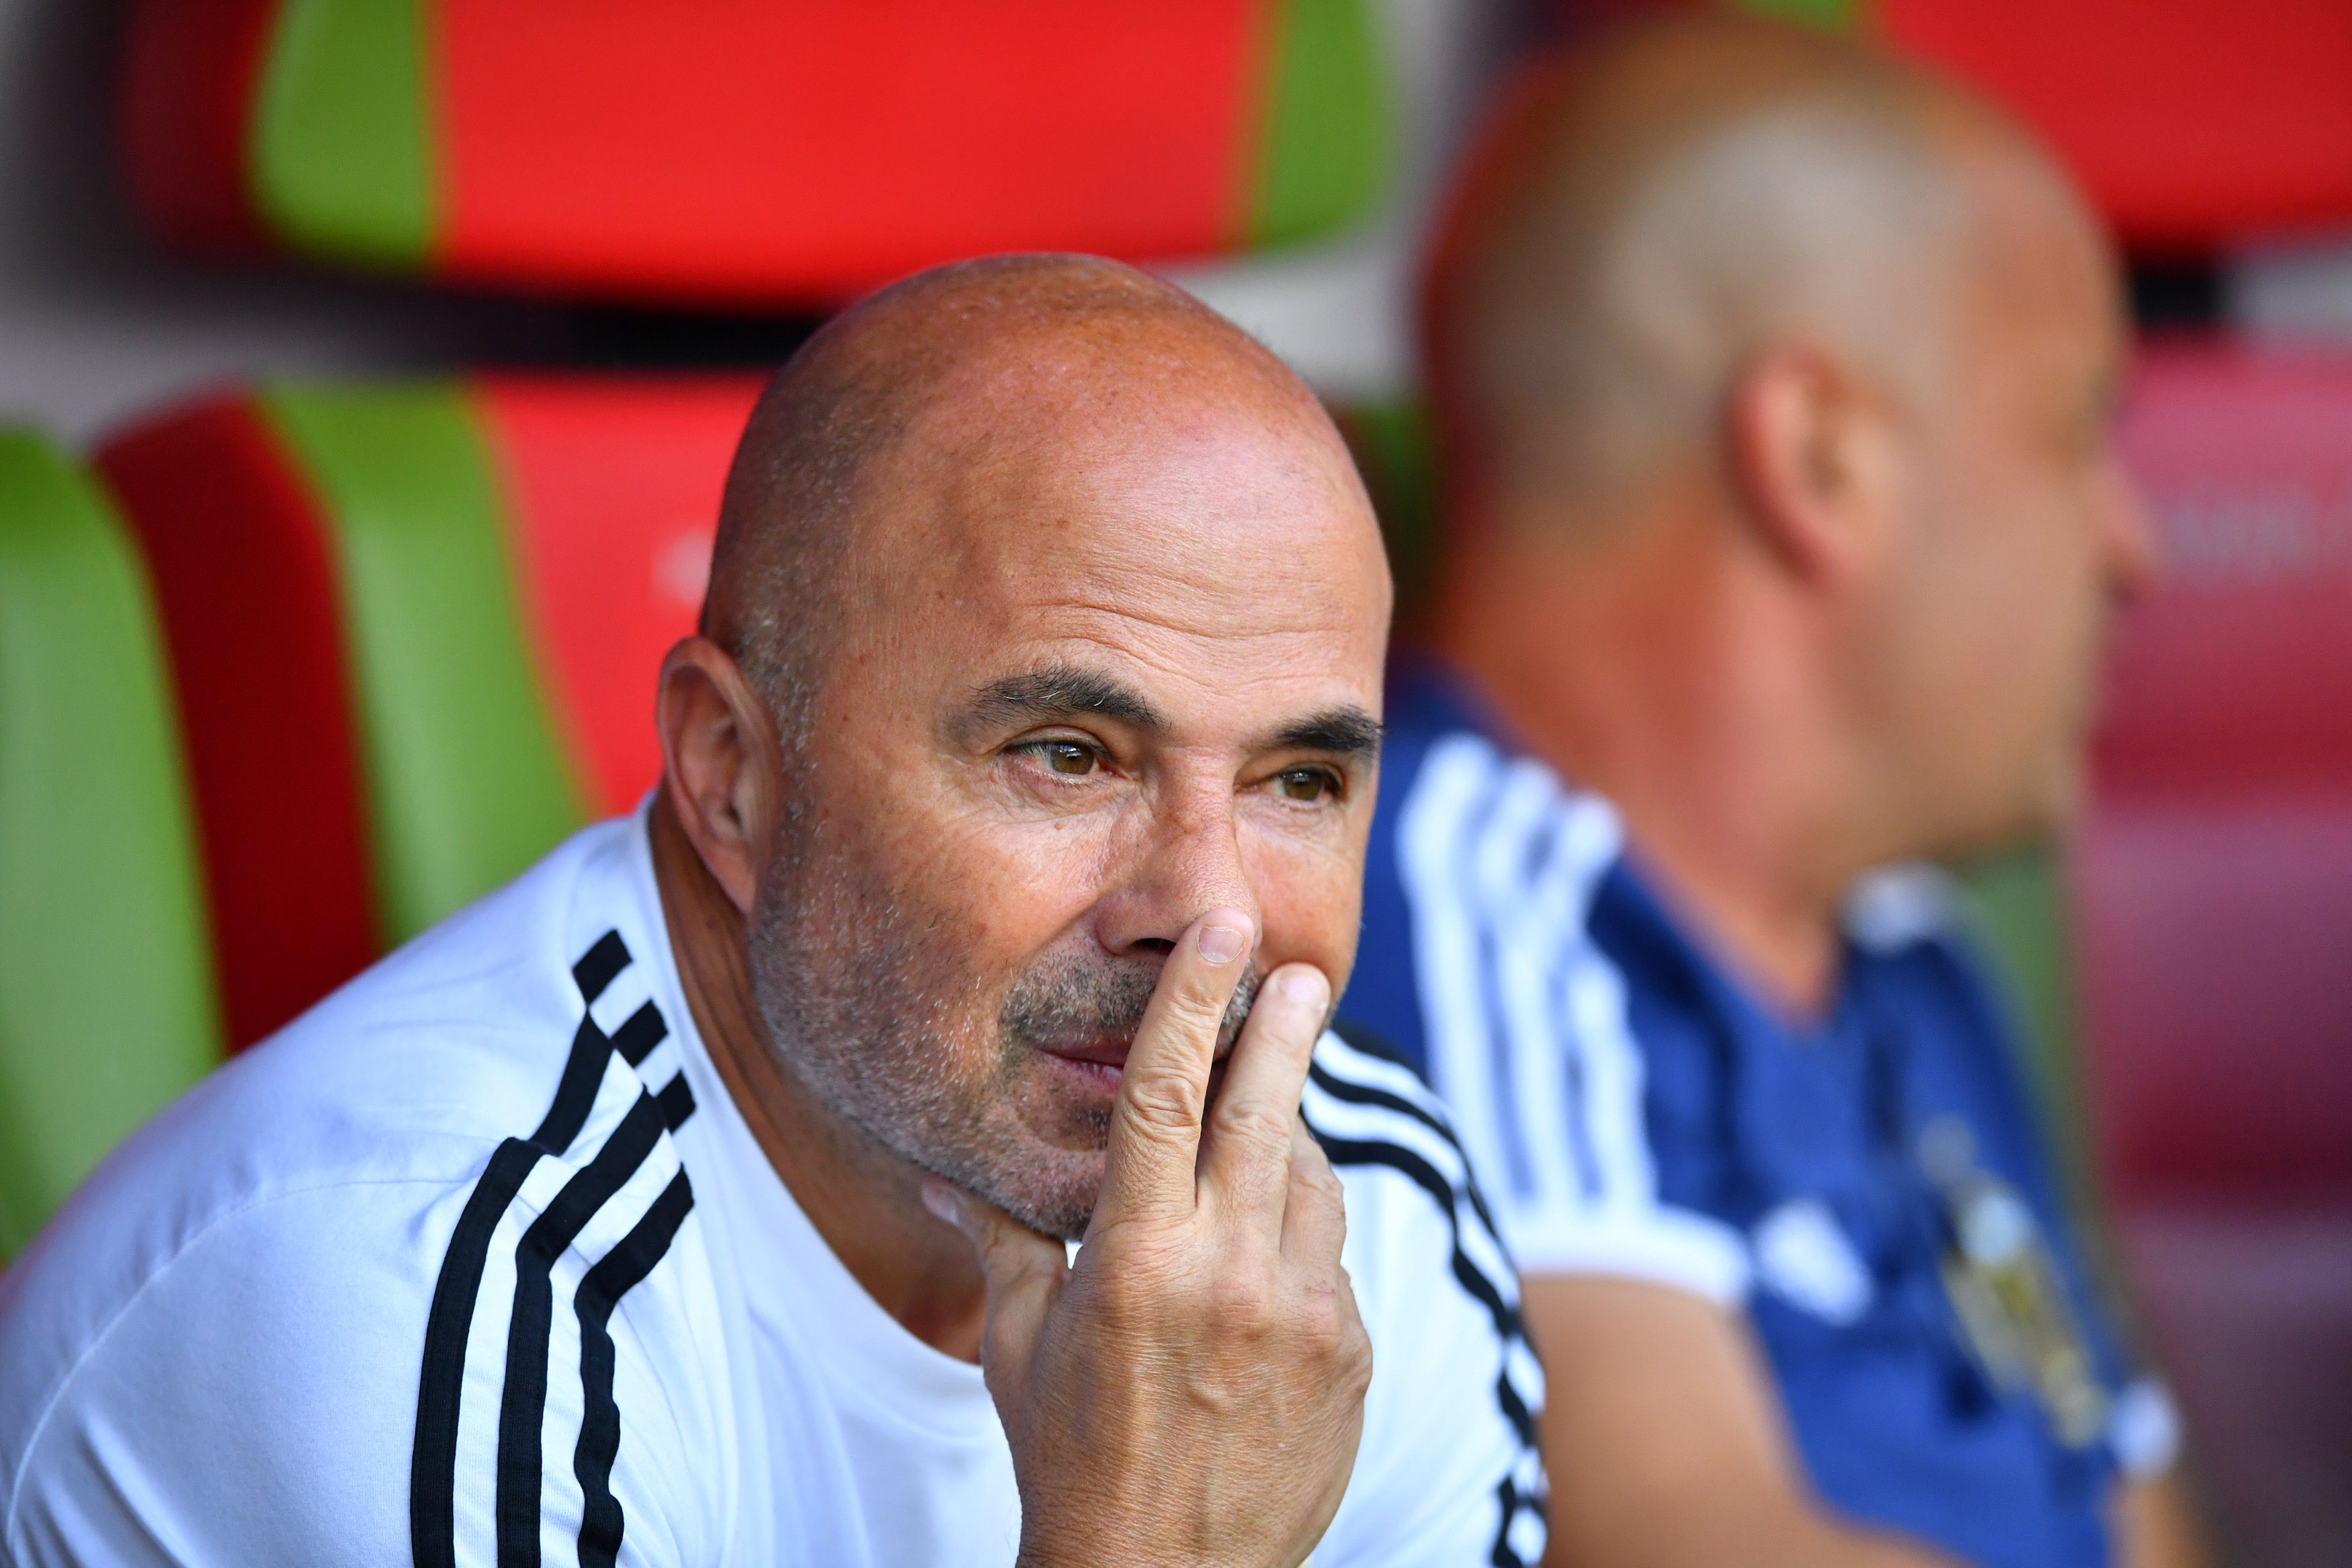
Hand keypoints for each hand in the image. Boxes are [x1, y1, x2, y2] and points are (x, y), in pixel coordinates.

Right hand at [927, 910, 1370, 1567]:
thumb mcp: (1016, 1349)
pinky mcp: (1352, 1354)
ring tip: (1260, 1126)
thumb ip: (1003, 1244)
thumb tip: (948, 1175)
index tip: (1223, 932)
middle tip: (1298, 970)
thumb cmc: (1069, 1462)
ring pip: (1312, 1179)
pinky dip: (1300, 1237)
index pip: (1168, 1094)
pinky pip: (1331, 1259)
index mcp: (1136, 1261)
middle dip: (1282, 1027)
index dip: (1195, 999)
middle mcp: (1230, 1275)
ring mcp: (1305, 1315)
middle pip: (1265, 1111)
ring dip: (1286, 1140)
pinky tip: (1263, 1259)